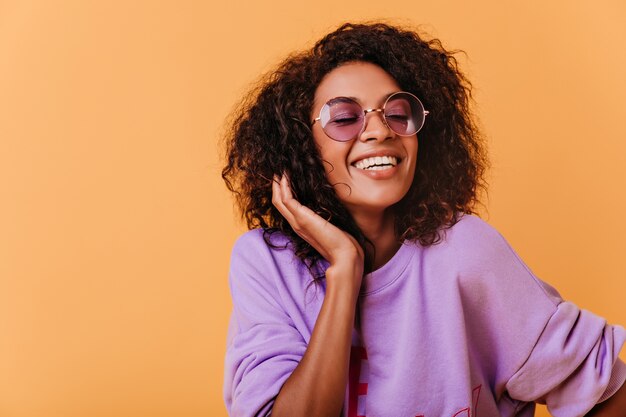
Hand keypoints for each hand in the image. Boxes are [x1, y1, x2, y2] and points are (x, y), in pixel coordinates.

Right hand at [271, 174, 363, 289]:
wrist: (345, 255)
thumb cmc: (343, 242)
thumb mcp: (332, 225)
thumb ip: (326, 216)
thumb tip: (330, 203)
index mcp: (302, 226)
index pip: (285, 207)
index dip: (283, 191)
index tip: (287, 177)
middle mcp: (296, 224)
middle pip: (277, 201)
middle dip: (277, 185)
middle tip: (279, 169)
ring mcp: (297, 221)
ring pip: (278, 199)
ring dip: (278, 183)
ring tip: (281, 169)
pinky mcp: (302, 218)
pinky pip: (286, 199)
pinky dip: (284, 186)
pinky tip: (286, 176)